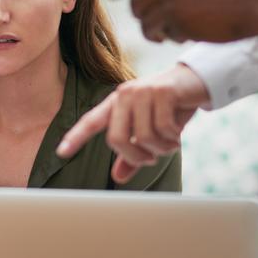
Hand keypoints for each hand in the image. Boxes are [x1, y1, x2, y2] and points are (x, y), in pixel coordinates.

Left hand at [56, 64, 208, 182]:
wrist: (196, 81)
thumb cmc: (169, 108)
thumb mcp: (149, 130)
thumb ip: (132, 153)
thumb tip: (117, 177)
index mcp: (115, 103)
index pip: (91, 121)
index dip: (76, 137)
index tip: (61, 153)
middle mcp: (124, 95)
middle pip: (116, 139)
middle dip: (135, 157)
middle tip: (150, 159)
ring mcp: (142, 91)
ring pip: (143, 137)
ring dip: (160, 149)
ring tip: (169, 144)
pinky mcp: (162, 92)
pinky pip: (163, 128)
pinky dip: (172, 139)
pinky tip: (177, 134)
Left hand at [109, 0, 257, 42]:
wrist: (256, 4)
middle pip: (136, 2)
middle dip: (141, 15)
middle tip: (152, 22)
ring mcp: (170, 2)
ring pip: (144, 21)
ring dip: (153, 31)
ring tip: (165, 34)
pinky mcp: (177, 22)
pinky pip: (161, 34)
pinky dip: (168, 38)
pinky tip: (179, 38)